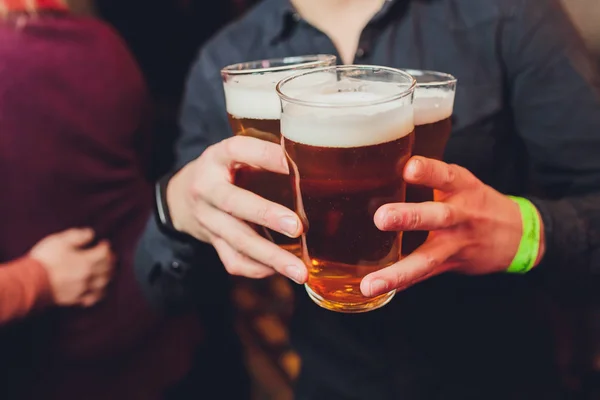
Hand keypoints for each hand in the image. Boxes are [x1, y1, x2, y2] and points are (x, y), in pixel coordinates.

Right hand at [30, 228, 114, 306]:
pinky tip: (98, 290)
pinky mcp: (74, 299)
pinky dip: (99, 293)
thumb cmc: (44, 259)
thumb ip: (77, 235)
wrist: (30, 282)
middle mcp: (88, 276)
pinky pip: (92, 298)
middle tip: (110, 256)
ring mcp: (82, 289)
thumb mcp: (60, 240)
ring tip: (107, 272)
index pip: (104, 253)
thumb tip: (91, 234)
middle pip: (107, 269)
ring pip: (103, 284)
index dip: (106, 247)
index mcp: (86, 261)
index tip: (104, 243)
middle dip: (110, 261)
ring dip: (108, 276)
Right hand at [166, 136, 306, 283]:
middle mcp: (207, 188)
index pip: (237, 150)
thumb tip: (313, 161)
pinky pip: (234, 261)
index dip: (263, 155)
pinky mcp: (213, 242)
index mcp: (216, 158)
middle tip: (297, 227)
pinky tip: (281, 270)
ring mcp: (208, 219)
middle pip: (234, 203)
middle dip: (266, 215)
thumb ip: (265, 153)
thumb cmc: (226, 170)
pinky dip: (260, 268)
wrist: (183, 196)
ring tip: (300, 271)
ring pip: (238, 240)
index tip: (291, 164)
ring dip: (271, 257)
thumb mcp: (238, 154)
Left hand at [361, 156, 545, 297]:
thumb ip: (428, 177)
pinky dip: (403, 283)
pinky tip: (381, 291)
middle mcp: (461, 215)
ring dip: (399, 271)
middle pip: (438, 216)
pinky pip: (425, 275)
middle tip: (381, 217)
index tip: (408, 168)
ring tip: (373, 283)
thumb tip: (381, 167)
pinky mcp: (453, 263)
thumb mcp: (460, 182)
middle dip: (410, 217)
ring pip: (429, 257)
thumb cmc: (476, 202)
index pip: (445, 175)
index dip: (428, 171)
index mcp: (462, 188)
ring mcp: (457, 243)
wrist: (518, 234)